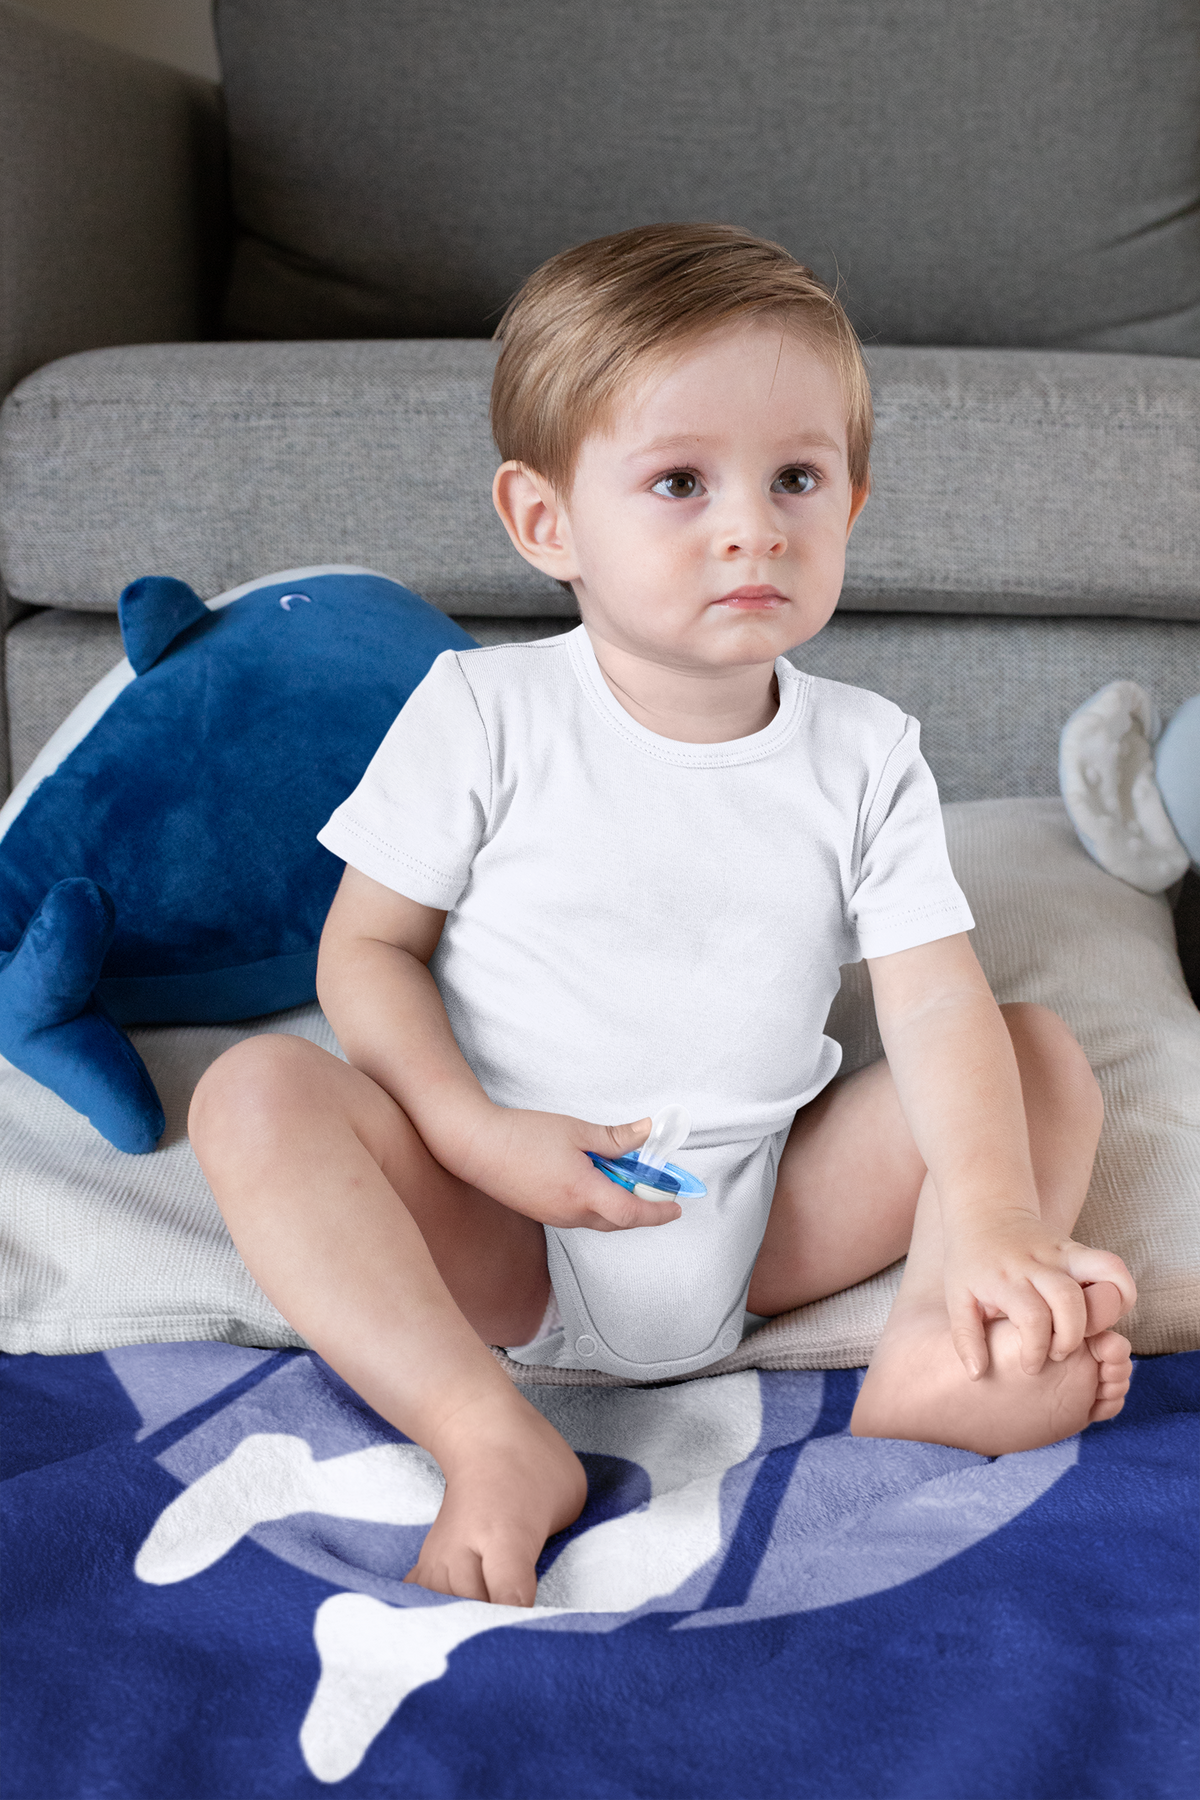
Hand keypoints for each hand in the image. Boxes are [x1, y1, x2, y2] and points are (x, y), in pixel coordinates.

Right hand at [452, 1107, 681, 1231]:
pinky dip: (597, 1203)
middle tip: (658, 1189)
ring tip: (624, 1176)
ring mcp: (554, 1217)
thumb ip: (615, 1138)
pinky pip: (580, 1215)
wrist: (475, 1146)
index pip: (632, 1212)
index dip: (658, 1211)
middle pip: (619, 1221)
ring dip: (618, 1205)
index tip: (677, 1207)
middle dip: (643, 1208)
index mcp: (583, 1193)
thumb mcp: (576, 1130)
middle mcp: (570, 1213)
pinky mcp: (543, 1213)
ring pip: (599, 1219)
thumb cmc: (523, 1135)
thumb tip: (647, 1133)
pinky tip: (595, 1179)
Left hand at [942, 1209, 1135, 1377]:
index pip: (1033, 1317)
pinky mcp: (1078, 1248)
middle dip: (1071, 1337)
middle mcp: (1036, 1263)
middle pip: (1070, 1299)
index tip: (1030, 1365)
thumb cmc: (971, 1262)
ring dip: (1105, 1313)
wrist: (987, 1211)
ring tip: (1088, 1333)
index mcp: (1005, 1278)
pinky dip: (1122, 1291)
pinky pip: (1113, 1266)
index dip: (1037, 1349)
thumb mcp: (957, 1298)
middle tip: (1057, 1352)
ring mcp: (1061, 1252)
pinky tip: (1106, 1312)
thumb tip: (978, 1374)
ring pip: (1101, 1275)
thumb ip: (965, 1338)